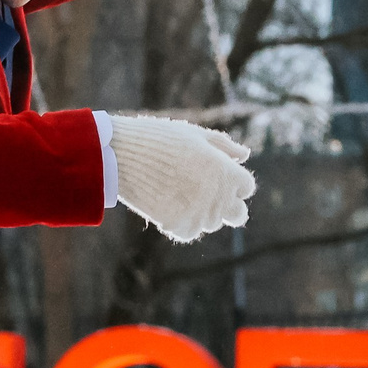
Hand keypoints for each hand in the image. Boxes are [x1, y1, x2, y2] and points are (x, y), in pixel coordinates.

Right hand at [110, 115, 255, 241]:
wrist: (121, 155)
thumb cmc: (159, 139)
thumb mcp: (194, 135)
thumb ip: (223, 146)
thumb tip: (244, 155)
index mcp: (226, 170)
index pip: (246, 186)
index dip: (233, 180)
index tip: (215, 175)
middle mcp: (218, 195)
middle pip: (238, 214)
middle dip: (228, 206)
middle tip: (206, 195)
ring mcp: (199, 214)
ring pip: (211, 223)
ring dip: (201, 212)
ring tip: (177, 191)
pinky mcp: (179, 227)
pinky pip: (190, 232)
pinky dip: (181, 223)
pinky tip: (167, 204)